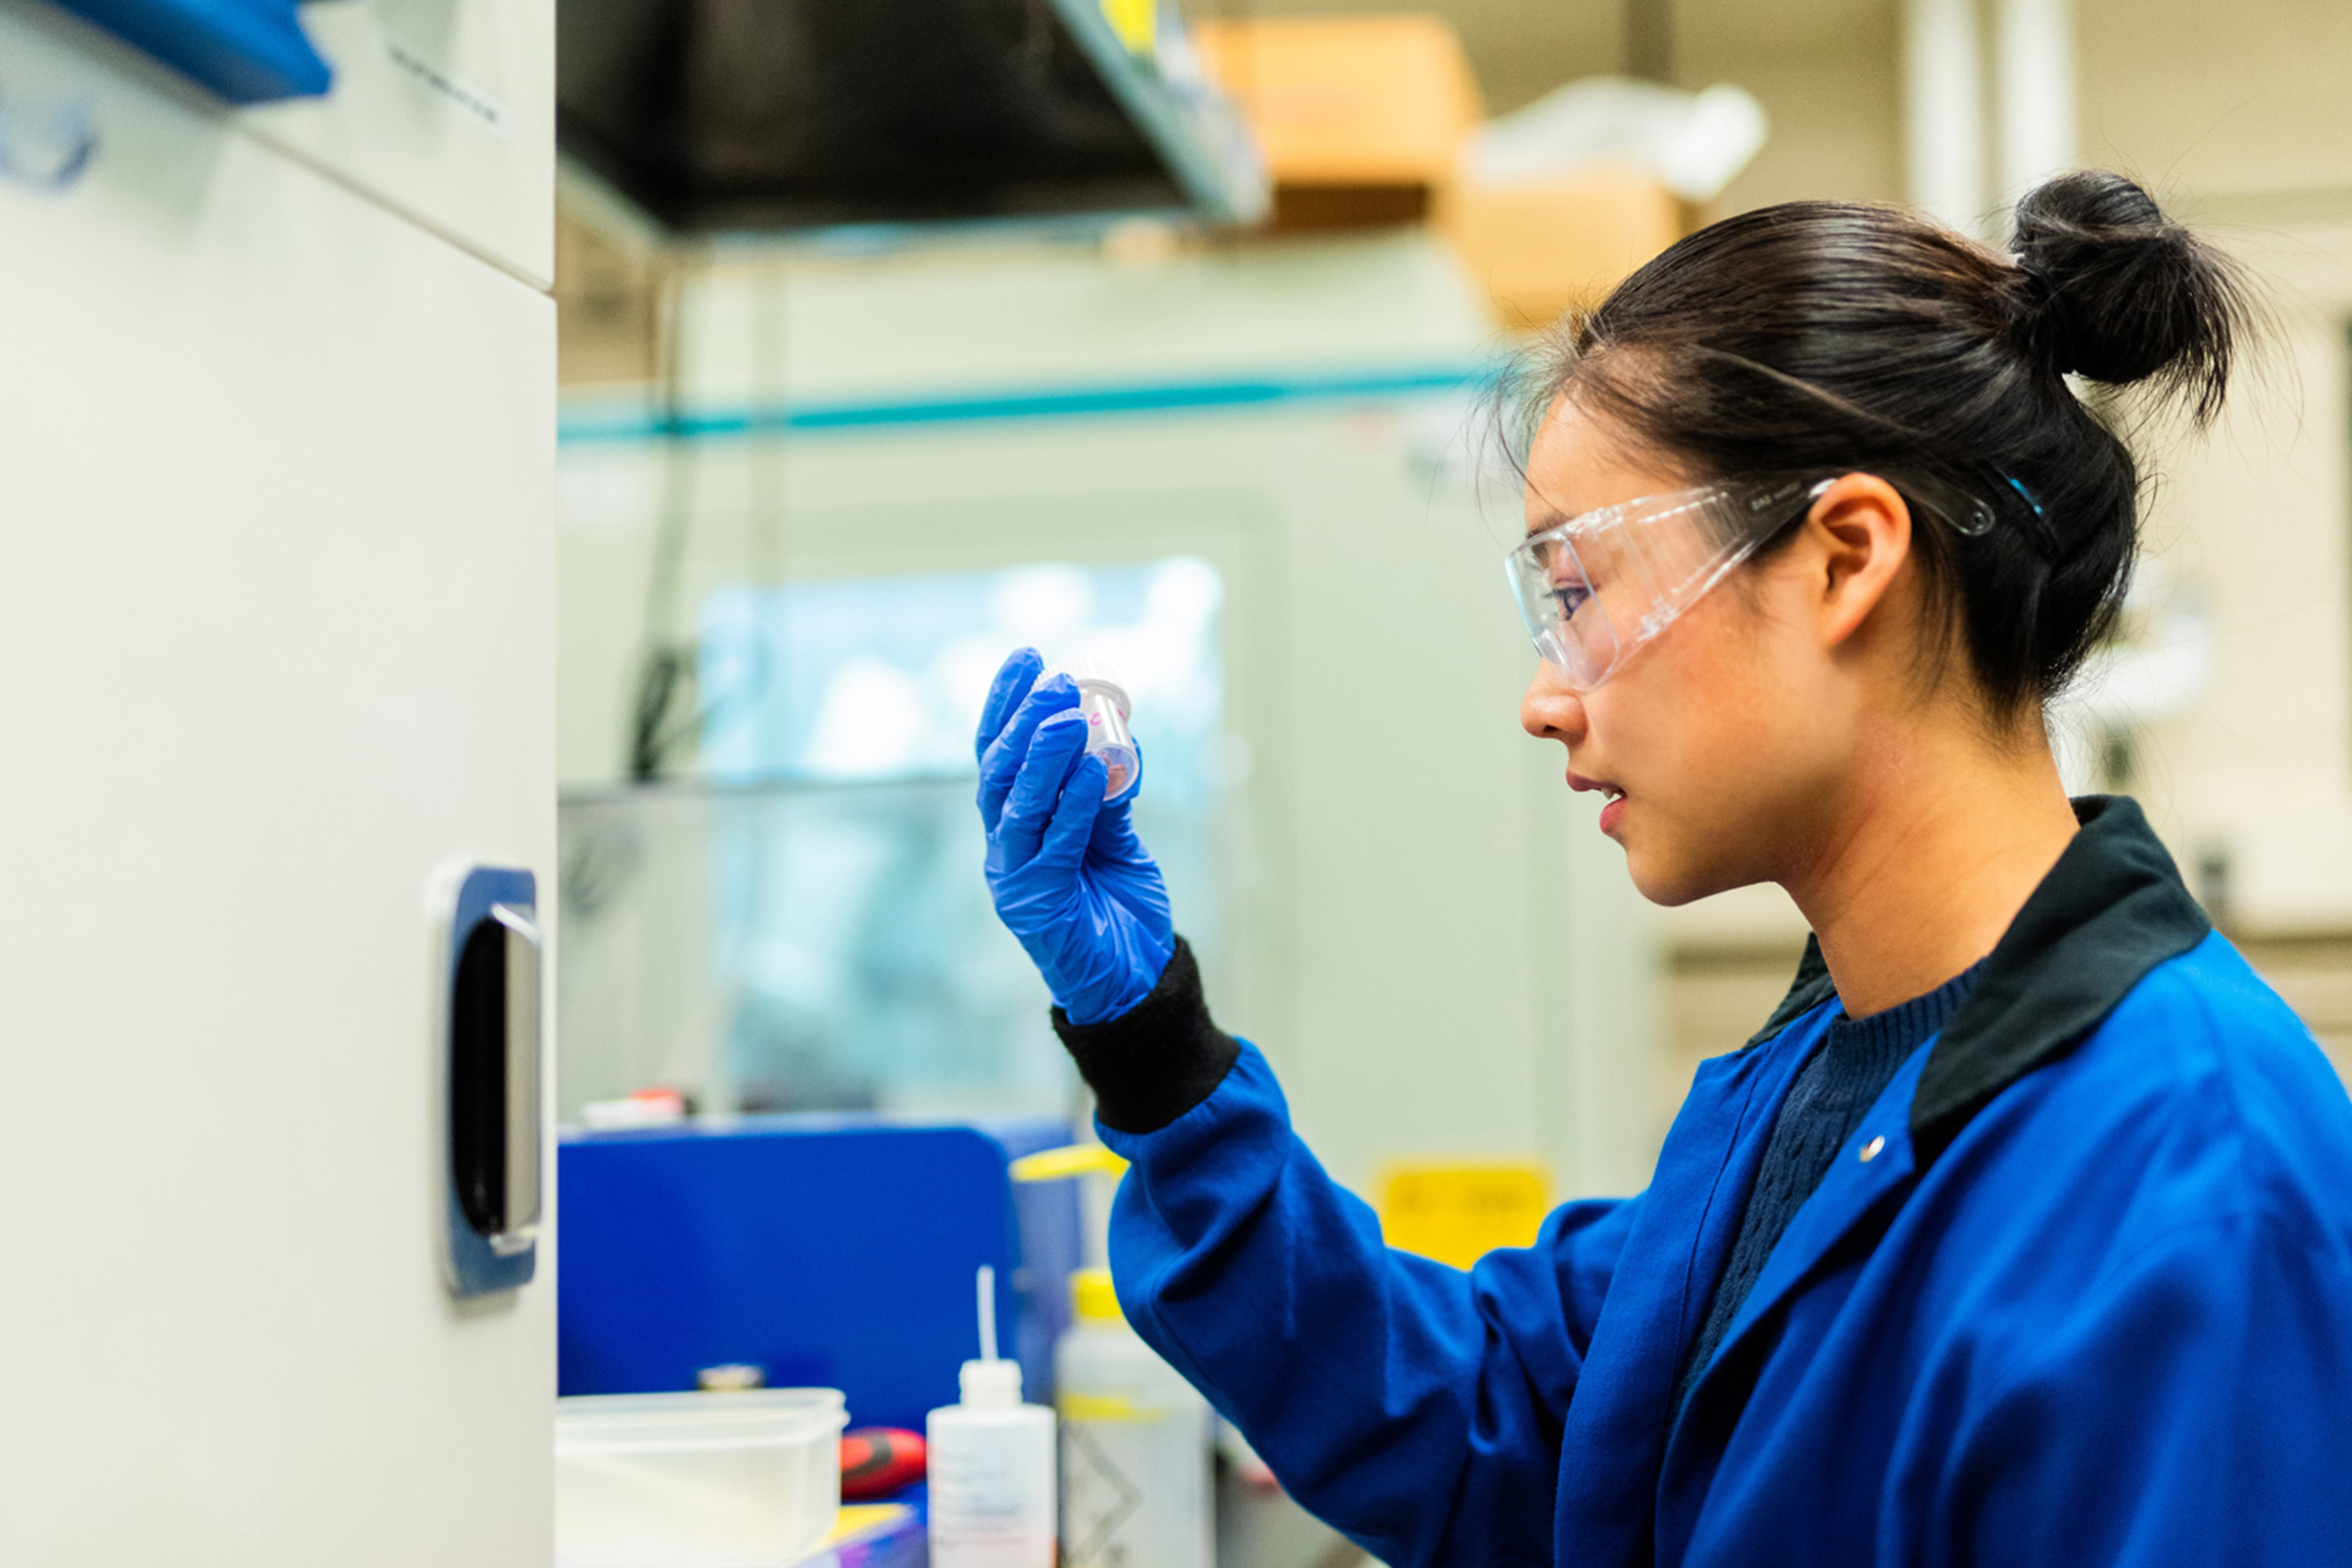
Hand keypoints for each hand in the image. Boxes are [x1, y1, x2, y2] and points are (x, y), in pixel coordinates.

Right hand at [976, 648, 1173, 1025]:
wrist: (1135, 982)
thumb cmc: (1121, 909)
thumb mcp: (1117, 838)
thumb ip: (1106, 794)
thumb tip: (1109, 738)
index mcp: (1017, 824)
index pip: (999, 752)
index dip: (1006, 702)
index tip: (1027, 655)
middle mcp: (1004, 845)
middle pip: (1000, 769)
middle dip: (1024, 719)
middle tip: (1057, 680)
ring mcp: (1013, 874)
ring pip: (1018, 801)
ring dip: (1042, 753)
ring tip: (1068, 712)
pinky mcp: (1033, 902)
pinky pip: (1052, 840)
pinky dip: (1071, 800)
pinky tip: (1090, 768)